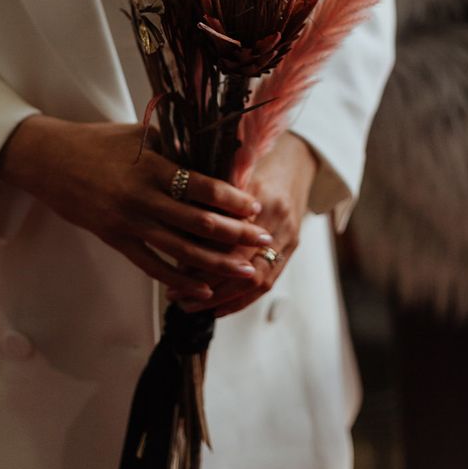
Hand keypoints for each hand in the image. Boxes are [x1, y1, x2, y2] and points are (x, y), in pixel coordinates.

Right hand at [0, 115, 273, 299]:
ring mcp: (127, 222)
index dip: (232, 199)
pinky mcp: (115, 240)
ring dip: (218, 262)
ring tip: (246, 271)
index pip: (202, 186)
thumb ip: (174, 147)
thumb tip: (215, 154)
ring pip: (181, 250)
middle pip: (198, 222)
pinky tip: (203, 288)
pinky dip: (179, 279)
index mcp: (151, 165)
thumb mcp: (139, 135)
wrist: (49, 161)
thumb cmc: (98, 142)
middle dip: (236, 235)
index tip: (255, 207)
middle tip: (264, 241)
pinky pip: (152, 265)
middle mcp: (142, 196)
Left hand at [167, 132, 315, 316]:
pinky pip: (269, 282)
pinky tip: (217, 309)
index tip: (171, 270)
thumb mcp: (230, 170)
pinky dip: (241, 300)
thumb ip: (208, 197)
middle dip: (207, 288)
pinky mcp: (293, 247)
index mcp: (258, 196)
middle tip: (174, 295)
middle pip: (244, 267)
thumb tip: (173, 232)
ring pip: (257, 281)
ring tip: (190, 307)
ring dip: (222, 300)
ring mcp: (289, 235)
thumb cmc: (255, 162)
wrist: (297, 159)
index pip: (229, 240)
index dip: (200, 260)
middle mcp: (277, 219)